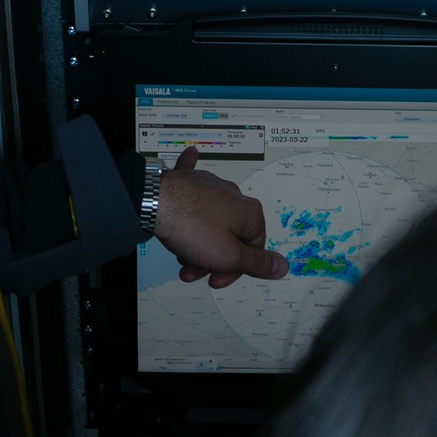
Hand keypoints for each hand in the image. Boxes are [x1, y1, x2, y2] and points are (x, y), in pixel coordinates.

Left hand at [156, 146, 287, 288]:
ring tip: (179, 253)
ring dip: (196, 243)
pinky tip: (193, 156)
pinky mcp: (190, 181)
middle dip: (211, 260)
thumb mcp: (228, 256)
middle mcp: (234, 196)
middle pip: (230, 238)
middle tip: (191, 272)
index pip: (252, 250)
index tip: (214, 280)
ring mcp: (211, 187)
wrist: (153, 202)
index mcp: (249, 213)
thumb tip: (282, 267)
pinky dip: (193, 173)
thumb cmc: (191, 226)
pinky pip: (195, 180)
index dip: (232, 271)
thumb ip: (257, 263)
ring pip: (211, 223)